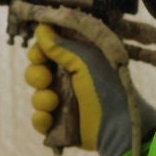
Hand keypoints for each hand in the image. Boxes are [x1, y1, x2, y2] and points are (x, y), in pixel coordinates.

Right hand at [23, 24, 155, 155]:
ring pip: (37, 96)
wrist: (118, 128)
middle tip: (45, 79)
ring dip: (41, 98)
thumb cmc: (107, 89)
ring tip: (53, 103)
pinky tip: (49, 118)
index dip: (40, 51)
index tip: (39, 54)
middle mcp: (68, 80)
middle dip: (36, 75)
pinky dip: (41, 119)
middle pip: (37, 71)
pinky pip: (39, 120)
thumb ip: (62, 46)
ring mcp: (63, 103)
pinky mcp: (59, 125)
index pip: (48, 51)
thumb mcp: (86, 62)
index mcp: (77, 62)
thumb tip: (42, 28)